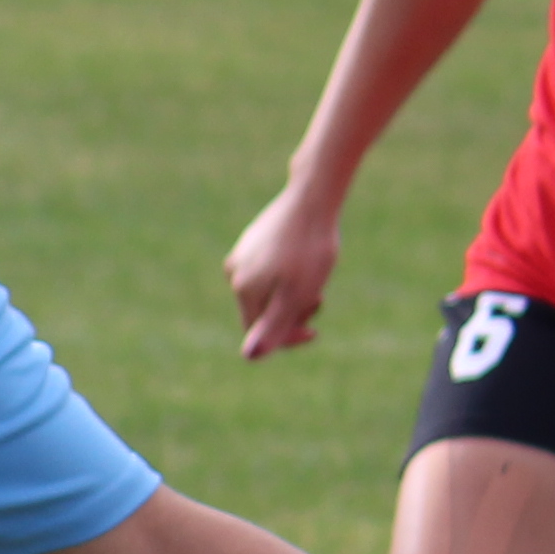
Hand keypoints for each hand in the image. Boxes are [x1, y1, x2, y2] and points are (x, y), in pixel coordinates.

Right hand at [224, 187, 341, 358]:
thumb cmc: (310, 249)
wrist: (314, 197)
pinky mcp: (254, 239)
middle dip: (292, 314)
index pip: (258, 333)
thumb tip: (249, 356)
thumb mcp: (295, 295)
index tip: (315, 330)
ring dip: (292, 295)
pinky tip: (306, 260)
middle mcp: (234, 272)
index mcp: (242, 289)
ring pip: (268, 290)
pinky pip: (269, 270)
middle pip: (263, 312)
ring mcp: (242, 253)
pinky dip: (288, 274)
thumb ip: (273, 327)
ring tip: (316, 279)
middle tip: (320, 299)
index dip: (287, 338)